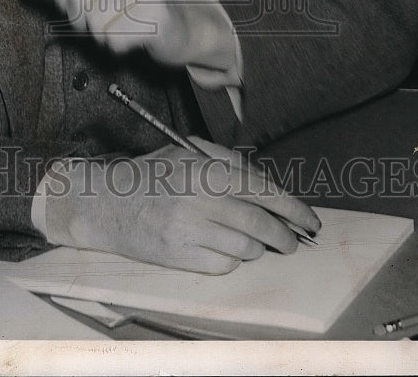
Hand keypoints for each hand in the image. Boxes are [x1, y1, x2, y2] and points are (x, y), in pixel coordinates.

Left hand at [26, 0, 237, 76]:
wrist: (174, 28)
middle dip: (85, 19)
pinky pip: (115, 38)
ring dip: (103, 33)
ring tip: (121, 27)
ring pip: (95, 21)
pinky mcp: (159, 16)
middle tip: (105, 20)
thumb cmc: (127, 9)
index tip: (86, 2)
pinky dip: (118, 45)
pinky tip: (133, 37)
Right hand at [42, 139, 320, 273]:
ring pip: (248, 250)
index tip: (311, 222)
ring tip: (250, 241)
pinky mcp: (180, 258)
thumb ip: (227, 161)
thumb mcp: (188, 152)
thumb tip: (266, 183)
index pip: (265, 193)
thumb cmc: (151, 174)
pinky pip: (225, 266)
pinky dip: (231, 260)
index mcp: (208, 170)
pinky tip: (220, 248)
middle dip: (286, 237)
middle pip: (263, 226)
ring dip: (257, 249)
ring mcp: (191, 232)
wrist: (106, 202)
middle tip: (291, 240)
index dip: (294, 210)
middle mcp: (202, 201)